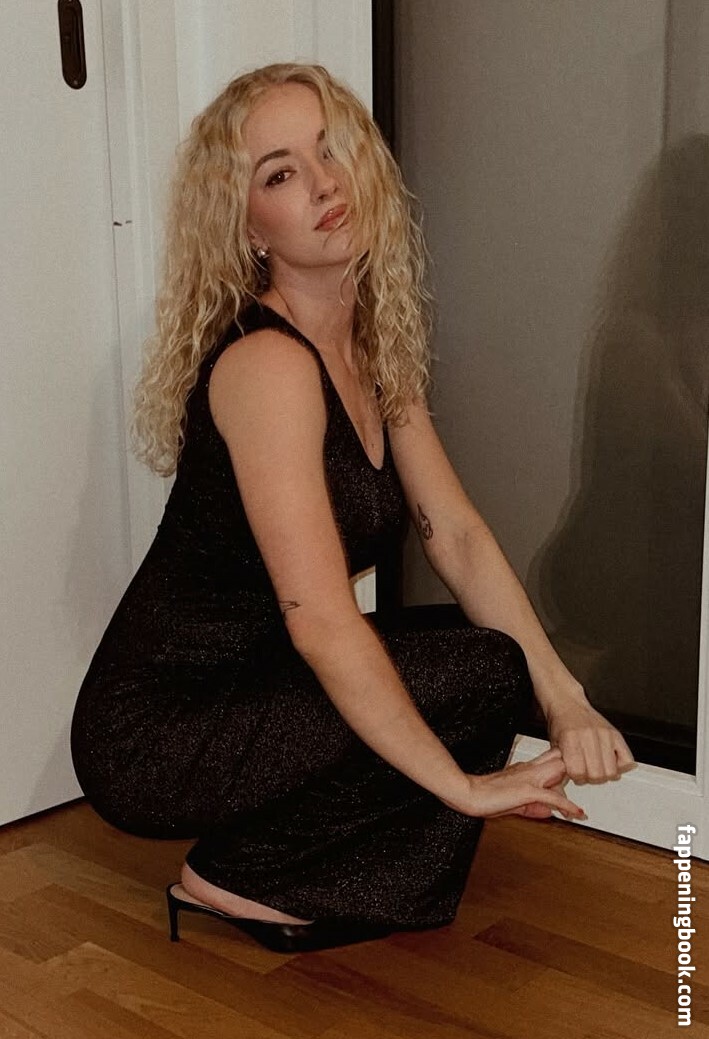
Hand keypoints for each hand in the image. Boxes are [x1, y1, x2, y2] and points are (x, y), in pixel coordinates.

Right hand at [440, 747, 586, 820]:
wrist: (469, 793)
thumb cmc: (484, 794)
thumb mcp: (514, 801)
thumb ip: (533, 806)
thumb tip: (549, 812)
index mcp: (524, 768)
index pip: (551, 758)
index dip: (565, 763)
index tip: (577, 771)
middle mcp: (529, 769)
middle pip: (559, 759)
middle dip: (573, 769)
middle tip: (583, 784)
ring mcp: (529, 778)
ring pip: (560, 771)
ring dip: (572, 784)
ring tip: (581, 801)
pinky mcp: (527, 791)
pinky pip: (552, 797)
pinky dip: (567, 806)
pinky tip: (576, 813)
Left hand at [544, 689, 635, 783]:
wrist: (567, 703)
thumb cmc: (560, 725)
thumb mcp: (554, 745)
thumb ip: (562, 764)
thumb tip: (571, 781)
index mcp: (570, 739)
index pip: (577, 772)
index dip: (575, 777)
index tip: (574, 772)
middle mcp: (588, 736)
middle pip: (597, 775)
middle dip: (590, 778)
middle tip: (585, 771)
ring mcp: (604, 735)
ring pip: (612, 771)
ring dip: (604, 775)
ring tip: (597, 767)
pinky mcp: (616, 734)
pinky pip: (627, 760)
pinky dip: (621, 767)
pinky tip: (610, 762)